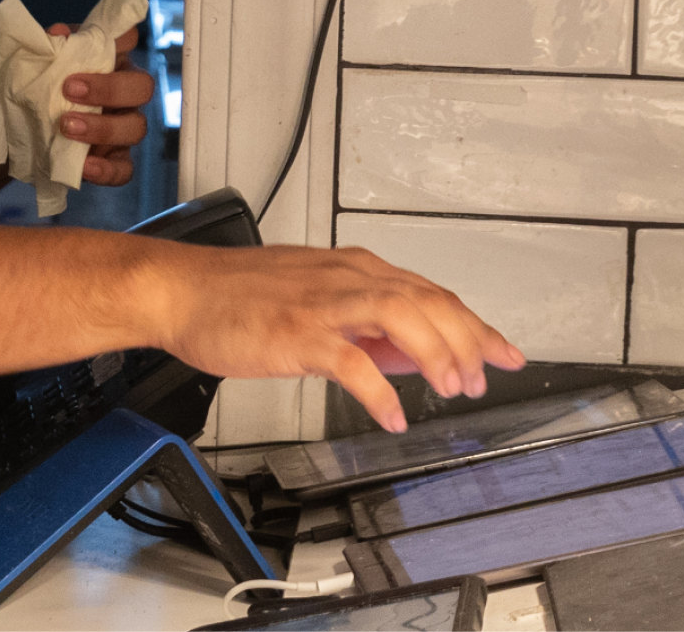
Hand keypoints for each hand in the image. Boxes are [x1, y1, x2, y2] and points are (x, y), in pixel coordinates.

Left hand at [45, 22, 154, 186]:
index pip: (128, 39)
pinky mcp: (114, 159)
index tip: (92, 40)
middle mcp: (123, 92)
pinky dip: (107, 170)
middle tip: (69, 89)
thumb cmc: (37, 86)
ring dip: (102, 128)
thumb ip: (47, 49)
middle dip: (108, 88)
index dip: (121, 36)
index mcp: (109, 60)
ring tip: (66, 128)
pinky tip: (84, 167)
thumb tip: (56, 35)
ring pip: (136, 127)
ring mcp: (122, 126)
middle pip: (141, 86)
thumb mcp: (36, 64)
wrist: (19, 128)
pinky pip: (124, 169)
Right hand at [145, 243, 526, 432]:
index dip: (475, 326)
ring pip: (402, 316)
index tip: (505, 352)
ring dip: (436, 355)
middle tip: (480, 380)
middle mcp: (345, 278)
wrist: (179, 290)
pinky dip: (379, 390)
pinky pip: (351, 361)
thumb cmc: (234, 296)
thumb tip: (407, 351)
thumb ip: (362, 321)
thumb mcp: (310, 298)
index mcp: (352, 270)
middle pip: (429, 302)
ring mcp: (322, 304)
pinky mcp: (297, 332)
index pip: (432, 293)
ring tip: (451, 389)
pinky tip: (391, 413)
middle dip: (467, 343)